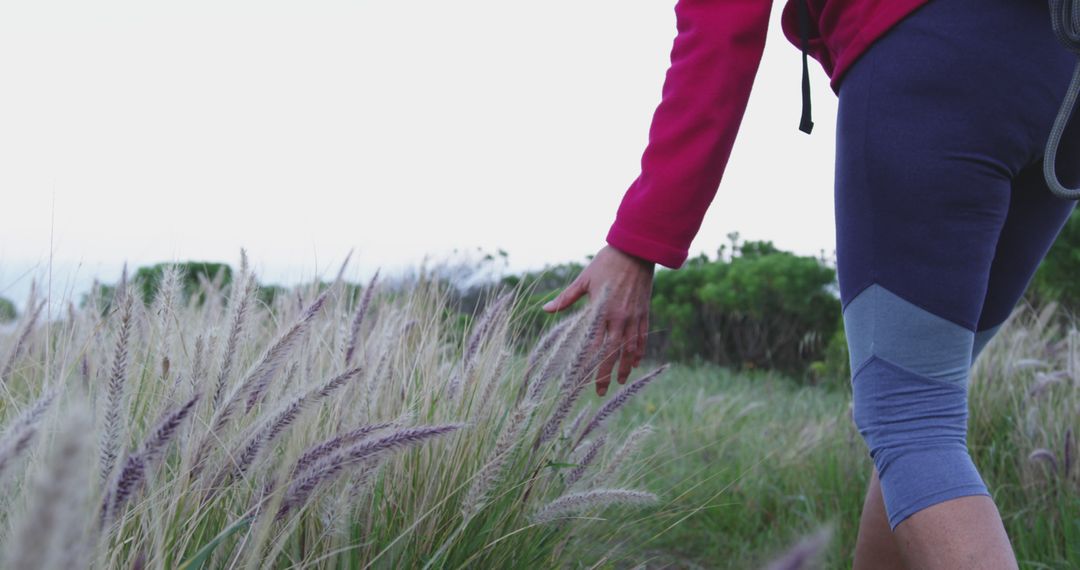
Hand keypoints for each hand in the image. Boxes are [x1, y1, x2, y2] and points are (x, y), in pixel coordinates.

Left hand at [542, 245, 654, 395]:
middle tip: (599, 391)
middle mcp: (619, 317)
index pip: (592, 344)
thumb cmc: (606, 262)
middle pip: (611, 353)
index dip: (586, 363)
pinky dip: (638, 351)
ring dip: (624, 367)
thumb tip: (546, 310)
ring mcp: (633, 316)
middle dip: (605, 374)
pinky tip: (635, 362)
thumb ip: (566, 298)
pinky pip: (642, 337)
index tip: (579, 379)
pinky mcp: (644, 312)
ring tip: (619, 382)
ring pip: (629, 348)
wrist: (636, 250)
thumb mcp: (583, 279)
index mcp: (601, 311)